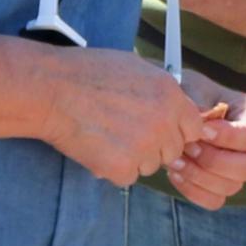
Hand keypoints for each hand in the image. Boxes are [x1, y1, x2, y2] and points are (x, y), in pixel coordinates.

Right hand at [39, 48, 215, 185]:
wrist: (52, 90)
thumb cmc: (88, 73)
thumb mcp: (137, 68)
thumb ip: (163, 90)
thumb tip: (176, 105)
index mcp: (171, 96)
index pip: (194, 128)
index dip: (175, 130)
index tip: (159, 129)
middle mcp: (164, 123)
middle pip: (172, 150)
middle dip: (154, 145)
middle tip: (124, 131)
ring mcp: (144, 148)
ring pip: (150, 165)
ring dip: (133, 158)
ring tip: (106, 136)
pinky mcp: (122, 168)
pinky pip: (127, 177)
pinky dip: (113, 168)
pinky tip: (97, 148)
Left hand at [163, 75, 245, 211]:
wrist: (172, 108)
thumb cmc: (186, 94)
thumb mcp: (193, 90)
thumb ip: (198, 106)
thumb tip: (200, 126)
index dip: (227, 137)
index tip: (201, 130)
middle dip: (215, 161)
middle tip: (188, 147)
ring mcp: (237, 169)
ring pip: (232, 187)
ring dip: (199, 176)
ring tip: (174, 160)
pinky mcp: (220, 185)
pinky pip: (214, 200)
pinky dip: (193, 191)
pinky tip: (174, 173)